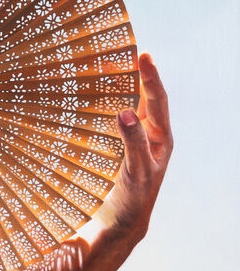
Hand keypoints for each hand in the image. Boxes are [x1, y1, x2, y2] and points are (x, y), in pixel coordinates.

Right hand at [98, 53, 173, 239]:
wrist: (126, 217)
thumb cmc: (135, 196)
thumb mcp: (136, 171)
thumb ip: (133, 142)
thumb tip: (125, 111)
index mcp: (161, 138)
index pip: (158, 101)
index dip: (151, 78)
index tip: (144, 55)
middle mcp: (153, 134)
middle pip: (151, 98)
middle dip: (143, 76)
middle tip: (135, 53)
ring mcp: (140, 139)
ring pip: (139, 106)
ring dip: (132, 86)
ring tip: (122, 68)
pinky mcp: (126, 144)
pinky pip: (125, 117)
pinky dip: (119, 102)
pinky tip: (108, 96)